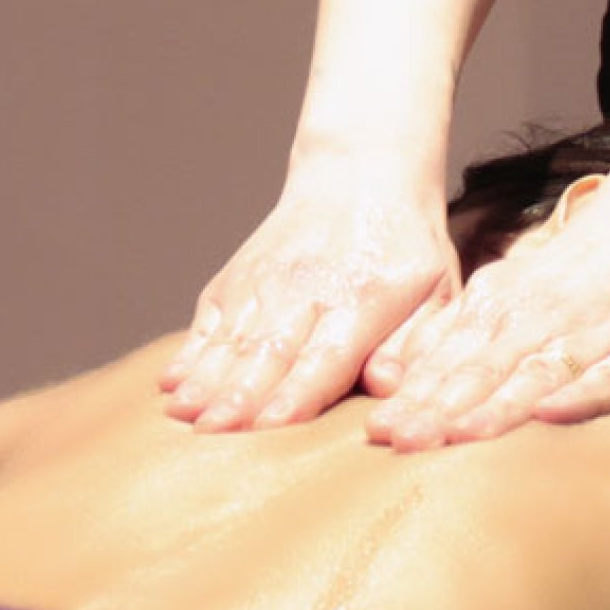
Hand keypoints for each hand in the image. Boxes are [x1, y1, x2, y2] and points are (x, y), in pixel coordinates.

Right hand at [161, 159, 458, 431]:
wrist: (360, 176)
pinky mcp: (236, 278)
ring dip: (208, 380)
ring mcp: (264, 281)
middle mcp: (306, 289)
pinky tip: (172, 383)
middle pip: (270, 351)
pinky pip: (209, 320)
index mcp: (362, 299)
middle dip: (241, 395)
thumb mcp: (436, 290)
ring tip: (183, 416)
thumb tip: (389, 386)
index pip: (326, 354)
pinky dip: (190, 352)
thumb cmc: (406, 249)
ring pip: (234, 338)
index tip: (273, 424)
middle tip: (216, 433)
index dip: (299, 391)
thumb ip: (413, 343)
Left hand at [365, 201, 609, 449]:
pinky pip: (609, 377)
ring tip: (463, 434)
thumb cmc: (571, 277)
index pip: (447, 362)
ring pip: (535, 375)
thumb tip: (392, 376)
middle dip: (440, 409)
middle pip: (482, 371)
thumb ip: (454, 336)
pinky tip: (553, 414)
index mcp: (497, 312)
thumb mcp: (504, 293)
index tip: (379, 431)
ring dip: (497, 407)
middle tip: (402, 440)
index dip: (414, 397)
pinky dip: (581, 395)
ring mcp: (588, 335)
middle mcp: (535, 321)